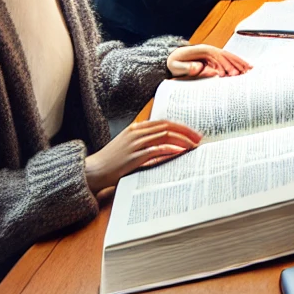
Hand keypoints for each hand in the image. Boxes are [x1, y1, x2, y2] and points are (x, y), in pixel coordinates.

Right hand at [84, 119, 200, 195]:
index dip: (181, 126)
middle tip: (199, 138)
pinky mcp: (134, 156)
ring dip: (182, 140)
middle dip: (186, 132)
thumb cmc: (112, 161)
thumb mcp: (130, 146)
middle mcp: (136, 132)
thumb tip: (169, 147)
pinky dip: (170, 149)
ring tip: (194, 146)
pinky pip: (156, 149)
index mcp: (136, 128)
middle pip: (167, 126)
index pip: (164, 122)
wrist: (94, 171)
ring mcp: (135, 143)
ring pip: (164, 136)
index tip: (194, 133)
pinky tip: (180, 152)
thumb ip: (147, 143)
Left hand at [166, 44, 250, 77]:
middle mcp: (210, 49)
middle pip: (226, 55)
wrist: (173, 58)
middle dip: (235, 64)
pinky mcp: (215, 58)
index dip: (224, 64)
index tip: (229, 73)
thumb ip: (185, 67)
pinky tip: (245, 67)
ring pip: (229, 56)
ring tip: (249, 70)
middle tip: (243, 74)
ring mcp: (213, 53)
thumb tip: (198, 67)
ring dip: (239, 63)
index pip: (216, 56)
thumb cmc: (174, 63)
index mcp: (202, 50)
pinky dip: (238, 63)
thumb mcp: (175, 66)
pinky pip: (228, 59)